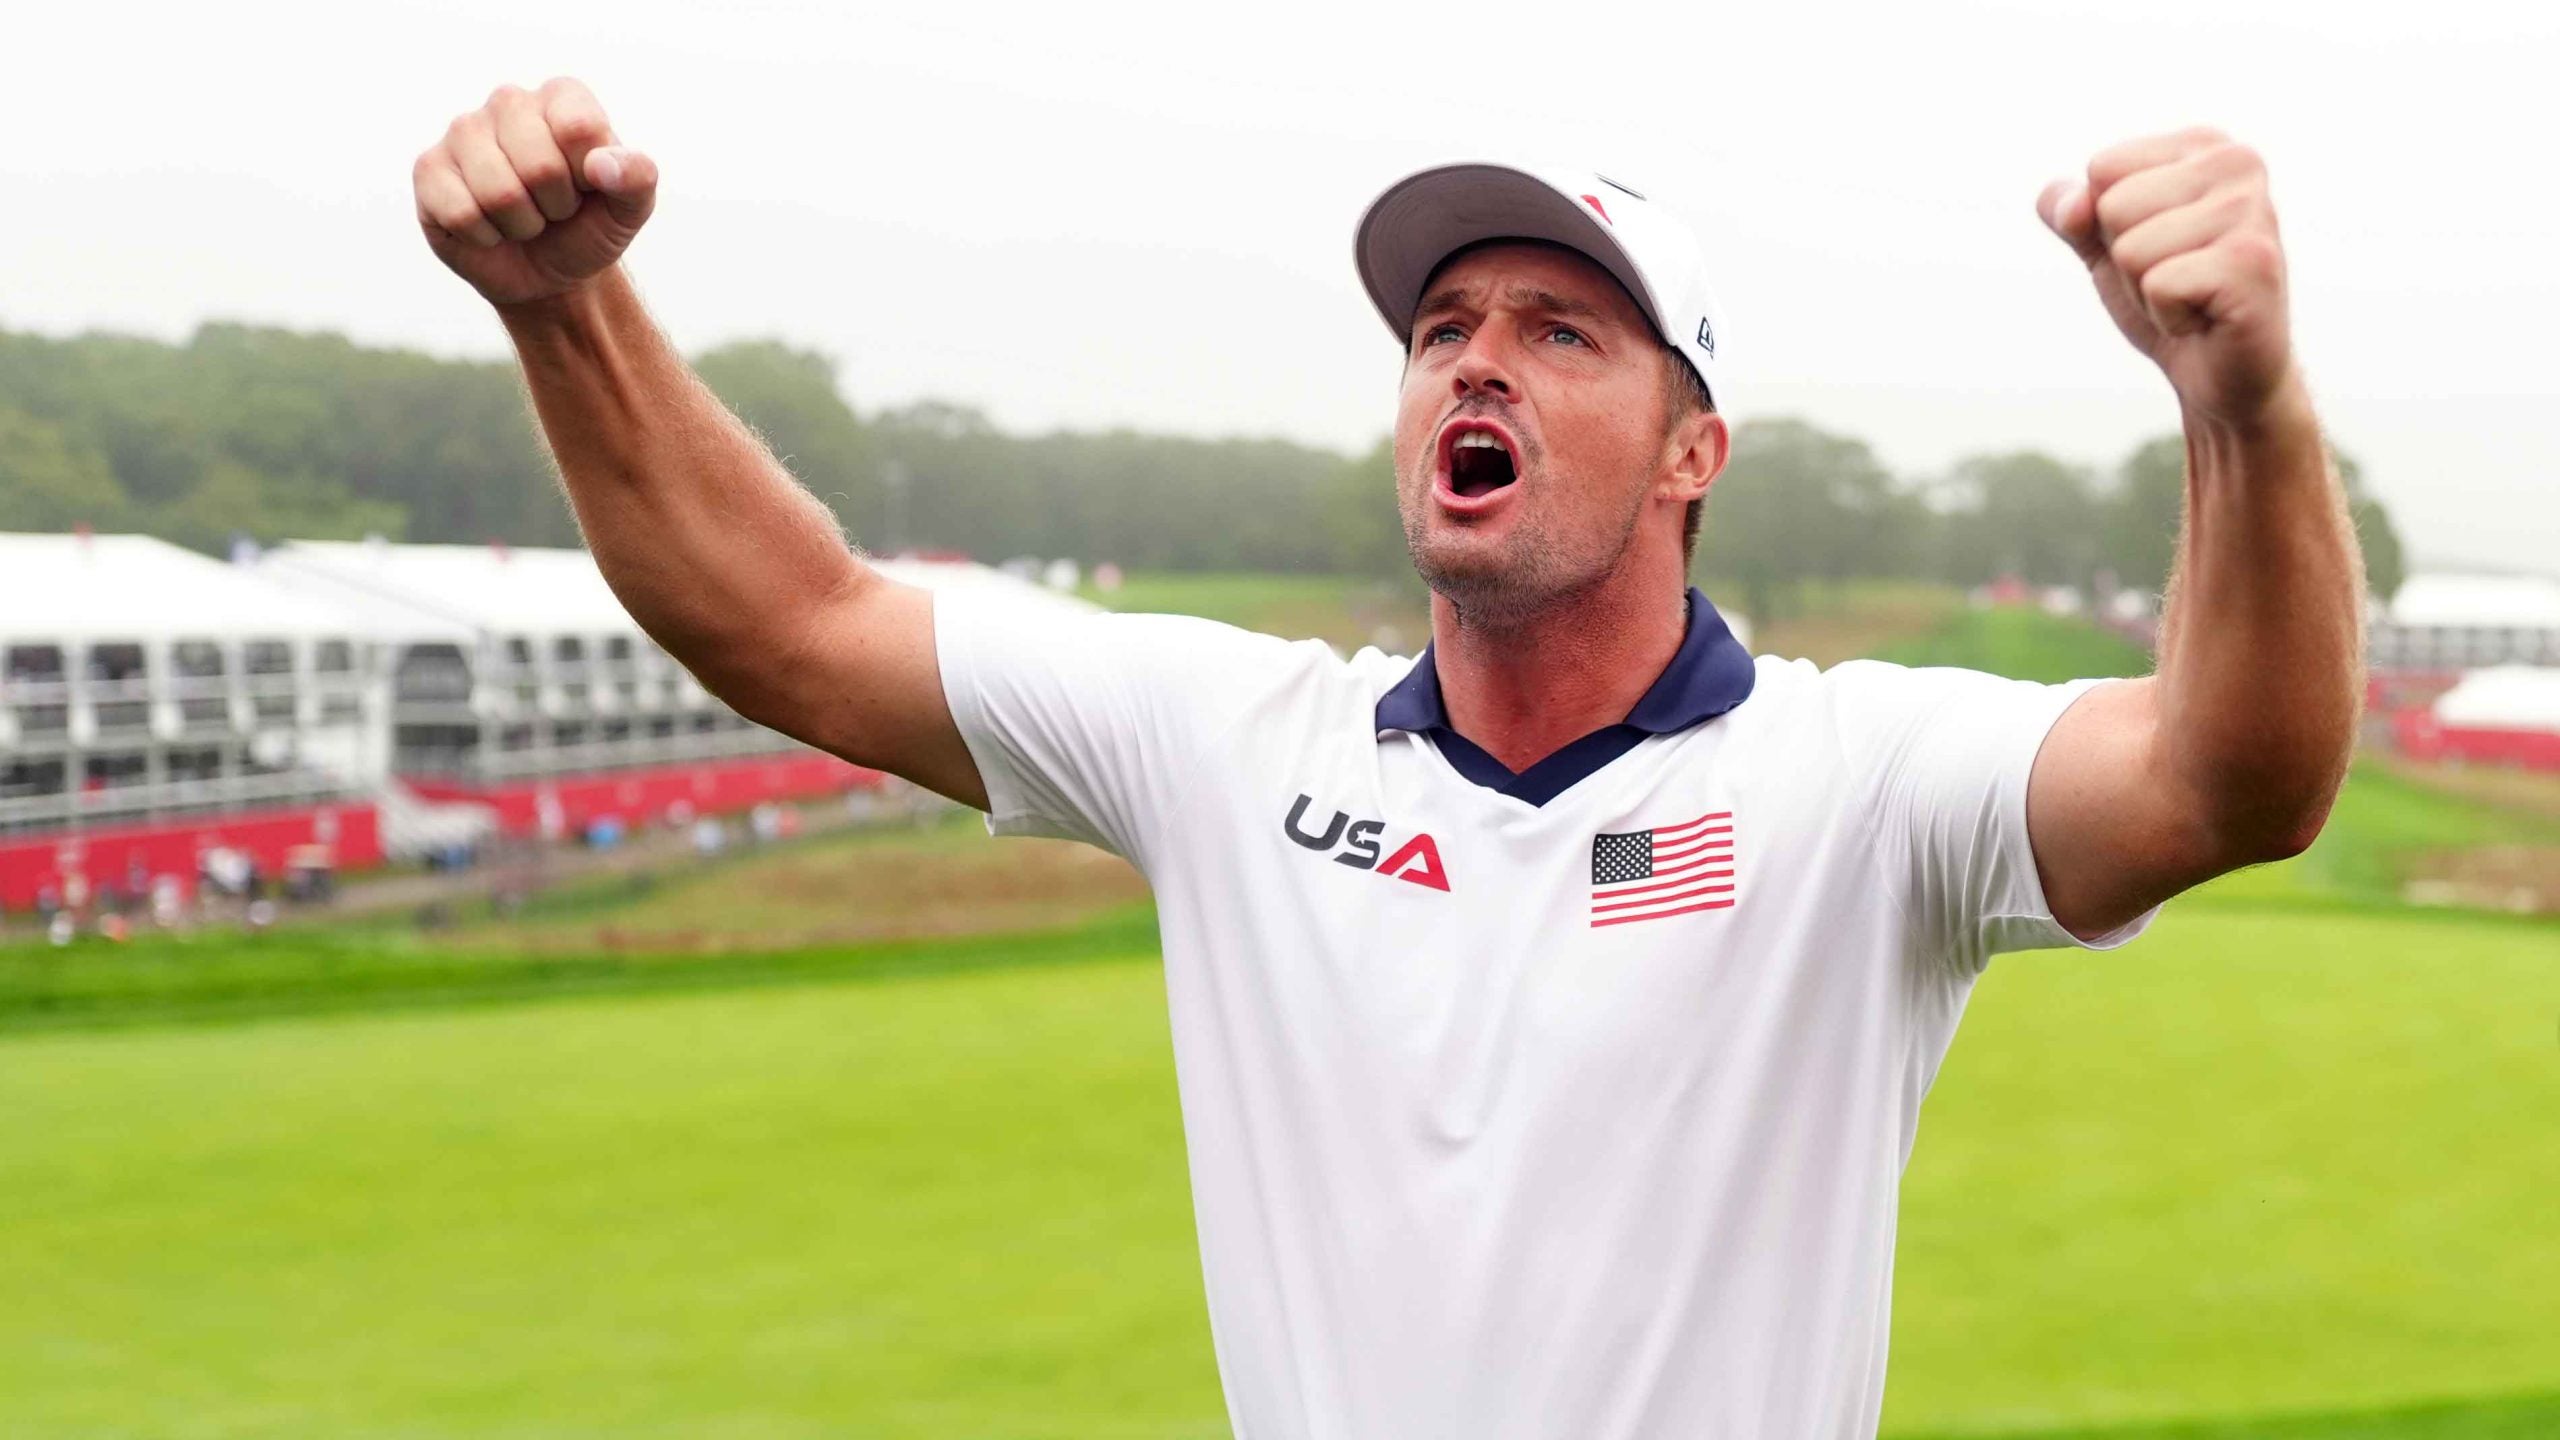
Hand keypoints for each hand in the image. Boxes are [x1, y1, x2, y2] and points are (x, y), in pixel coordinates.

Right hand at [414, 78, 657, 308]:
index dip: (589, 177)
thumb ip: (638, 178)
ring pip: (498, 192)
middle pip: (539, 165)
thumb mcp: (630, 209)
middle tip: (554, 209)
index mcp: (561, 97)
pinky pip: (461, 213)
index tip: (588, 185)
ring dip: (521, 225)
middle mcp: (508, 101)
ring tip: (525, 217)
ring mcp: (463, 131)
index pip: (578, 128)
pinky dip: (486, 237)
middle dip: (556, 206)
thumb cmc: (588, 227)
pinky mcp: (429, 169)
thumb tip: (602, 163)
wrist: (548, 271)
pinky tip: (490, 227)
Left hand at [2039, 129, 2297, 429]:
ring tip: (2191, 298)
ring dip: (2147, 292)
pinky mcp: (2252, 262)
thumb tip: (2069, 203)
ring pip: (2131, 250)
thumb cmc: (2169, 297)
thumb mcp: (2104, 245)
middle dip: (2127, 261)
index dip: (2109, 225)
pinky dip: (2167, 316)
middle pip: (2113, 207)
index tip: (2159, 247)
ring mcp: (2252, 210)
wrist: (2222, 372)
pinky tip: (2205, 318)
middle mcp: (2237, 162)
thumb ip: (2071, 211)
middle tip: (2176, 280)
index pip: (2102, 168)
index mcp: (2204, 144)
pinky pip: (2158, 285)